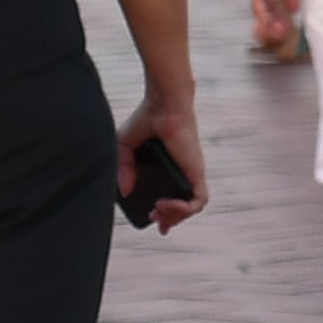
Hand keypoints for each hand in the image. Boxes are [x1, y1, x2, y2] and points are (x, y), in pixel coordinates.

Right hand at [117, 95, 208, 233]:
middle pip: (182, 207)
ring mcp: (190, 173)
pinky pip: (199, 200)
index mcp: (167, 168)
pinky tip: (166, 205)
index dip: (164, 213)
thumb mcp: (123, 147)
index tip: (152, 217)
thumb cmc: (146, 119)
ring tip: (159, 212)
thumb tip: (126, 191)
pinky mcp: (196, 171)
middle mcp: (180, 172)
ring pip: (192, 207)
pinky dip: (185, 209)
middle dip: (169, 219)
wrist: (163, 103)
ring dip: (176, 217)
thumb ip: (123, 169)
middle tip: (155, 217)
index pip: (171, 197)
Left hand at [248, 0, 303, 53]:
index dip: (274, 17)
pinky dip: (263, 11)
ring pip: (259, 7)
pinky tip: (268, 21)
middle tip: (281, 34)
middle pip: (262, 8)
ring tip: (277, 32)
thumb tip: (294, 10)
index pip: (268, 5)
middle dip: (271, 23)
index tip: (283, 28)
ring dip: (268, 20)